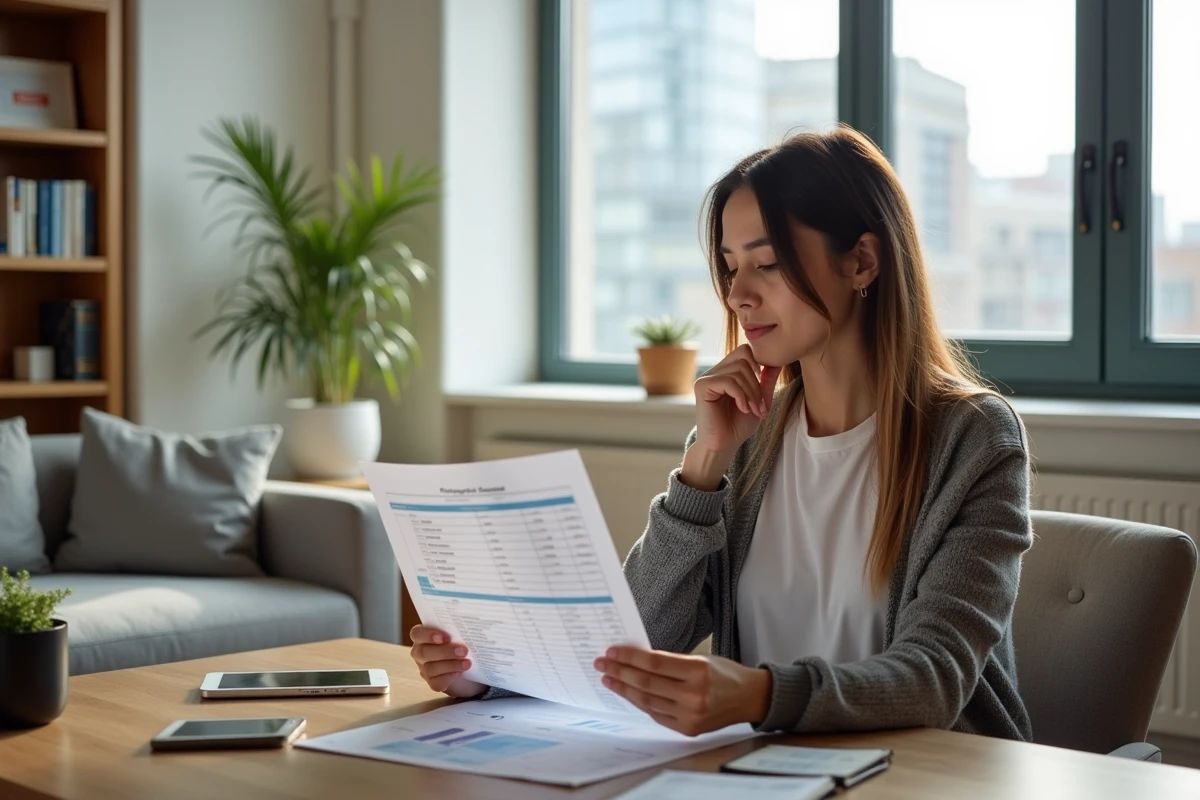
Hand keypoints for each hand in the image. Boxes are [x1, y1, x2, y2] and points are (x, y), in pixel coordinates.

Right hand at [410, 625, 486, 697]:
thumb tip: (467, 626)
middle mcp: (420, 652)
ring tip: (468, 662)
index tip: (446, 637)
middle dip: (445, 652)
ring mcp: (424, 668)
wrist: (469, 664)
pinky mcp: (432, 682)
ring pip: (431, 668)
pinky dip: (449, 677)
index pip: (417, 633)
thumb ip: (456, 630)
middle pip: (423, 652)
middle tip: (464, 650)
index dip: (429, 635)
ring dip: (451, 665)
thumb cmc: (460, 642)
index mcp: (422, 636)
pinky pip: (437, 682)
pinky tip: (461, 672)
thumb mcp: (458, 634)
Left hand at [594, 646, 772, 736]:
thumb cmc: (724, 674)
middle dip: (619, 673)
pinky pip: (656, 715)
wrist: (749, 698)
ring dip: (624, 689)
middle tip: (601, 664)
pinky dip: (641, 703)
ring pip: (647, 701)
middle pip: (646, 684)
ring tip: (609, 679)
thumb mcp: (700, 659)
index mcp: (697, 671)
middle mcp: (693, 695)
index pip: (653, 664)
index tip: (611, 652)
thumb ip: (670, 662)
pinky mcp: (688, 729)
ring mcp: (690, 715)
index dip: (629, 657)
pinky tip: (629, 693)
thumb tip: (635, 659)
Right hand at [684, 345, 781, 488]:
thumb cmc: (738, 425)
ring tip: (752, 410)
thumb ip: (765, 380)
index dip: (759, 366)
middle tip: (759, 405)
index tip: (763, 391)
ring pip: (738, 370)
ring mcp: (707, 378)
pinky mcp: (702, 386)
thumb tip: (776, 361)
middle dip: (757, 382)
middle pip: (744, 357)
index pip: (745, 351)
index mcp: (726, 371)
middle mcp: (715, 371)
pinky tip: (742, 409)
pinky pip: (728, 381)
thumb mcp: (758, 400)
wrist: (724, 446)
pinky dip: (740, 395)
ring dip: (751, 392)